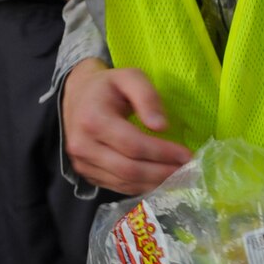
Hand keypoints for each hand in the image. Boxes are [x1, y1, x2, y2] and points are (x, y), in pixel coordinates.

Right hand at [62, 60, 192, 193]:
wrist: (77, 96)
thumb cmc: (107, 86)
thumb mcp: (129, 77)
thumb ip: (147, 97)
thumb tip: (162, 126)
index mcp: (93, 119)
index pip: (133, 144)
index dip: (162, 153)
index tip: (186, 155)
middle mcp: (83, 146)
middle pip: (129, 169)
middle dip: (162, 172)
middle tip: (186, 171)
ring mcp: (82, 163)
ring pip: (124, 182)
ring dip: (154, 183)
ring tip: (177, 176)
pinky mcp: (86, 174)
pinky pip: (117, 186)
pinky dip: (141, 186)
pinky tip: (158, 180)